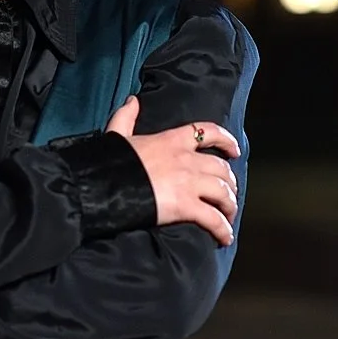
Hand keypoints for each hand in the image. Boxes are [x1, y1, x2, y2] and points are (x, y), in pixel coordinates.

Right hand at [105, 96, 240, 245]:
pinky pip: (213, 219)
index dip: (226, 141)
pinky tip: (224, 238)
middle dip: (230, 183)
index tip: (234, 150)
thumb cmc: (110, 162)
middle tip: (228, 194)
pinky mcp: (185, 205)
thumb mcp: (118, 134)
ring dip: (230, 206)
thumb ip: (126, 117)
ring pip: (223, 193)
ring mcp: (188, 182)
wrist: (103, 184)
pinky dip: (222, 229)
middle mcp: (187, 159)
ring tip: (228, 216)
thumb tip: (132, 101)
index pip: (208, 132)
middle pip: (221, 168)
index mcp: (172, 140)